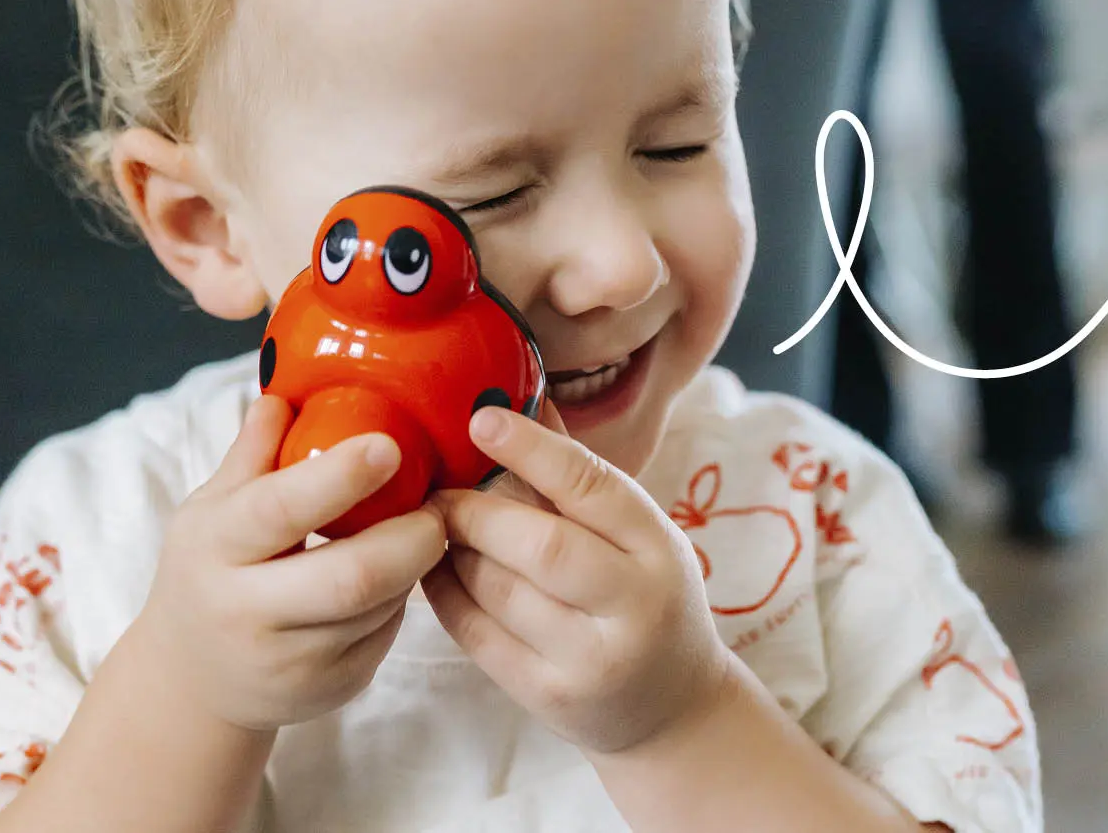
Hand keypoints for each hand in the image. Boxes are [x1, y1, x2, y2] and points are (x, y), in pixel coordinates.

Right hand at [135, 394, 446, 731]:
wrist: (190, 680)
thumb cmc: (210, 570)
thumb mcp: (213, 506)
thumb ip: (254, 450)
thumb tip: (285, 389)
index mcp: (216, 547)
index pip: (280, 509)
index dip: (339, 477)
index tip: (389, 446)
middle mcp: (245, 612)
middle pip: (351, 578)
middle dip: (411, 536)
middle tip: (437, 505)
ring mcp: (288, 664)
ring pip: (378, 609)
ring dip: (411, 566)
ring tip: (417, 532)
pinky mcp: (327, 692)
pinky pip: (384, 638)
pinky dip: (399, 601)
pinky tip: (393, 577)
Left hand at [421, 400, 729, 755]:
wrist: (674, 710)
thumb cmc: (646, 596)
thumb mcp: (638, 531)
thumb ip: (578, 472)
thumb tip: (521, 397)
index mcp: (657, 546)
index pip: (591, 486)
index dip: (531, 449)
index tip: (480, 419)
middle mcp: (633, 604)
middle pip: (541, 546)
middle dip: (476, 511)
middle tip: (438, 489)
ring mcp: (592, 660)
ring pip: (500, 591)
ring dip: (454, 550)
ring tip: (433, 525)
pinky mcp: (551, 698)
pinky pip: (478, 636)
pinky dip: (445, 594)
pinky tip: (434, 568)